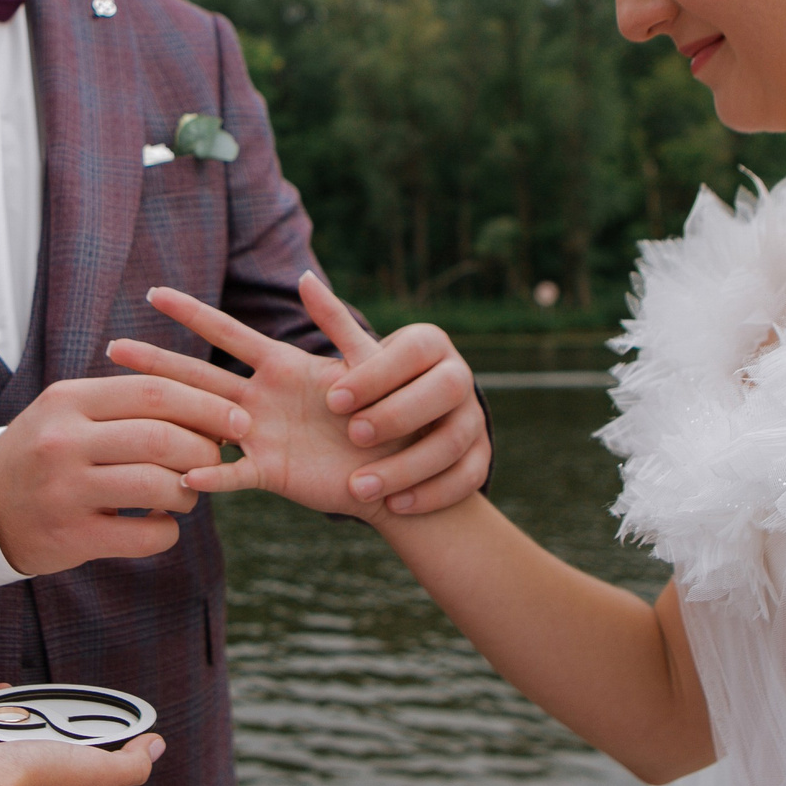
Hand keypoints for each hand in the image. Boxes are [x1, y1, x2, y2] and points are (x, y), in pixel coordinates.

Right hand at [0, 375, 251, 575]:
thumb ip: (126, 404)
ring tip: (188, 493)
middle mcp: (63, 442)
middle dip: (205, 450)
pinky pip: (144, 536)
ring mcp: (65, 491)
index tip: (236, 418)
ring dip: (189, 492)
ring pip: (156, 486)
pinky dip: (167, 531)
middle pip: (160, 438)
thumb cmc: (44, 451)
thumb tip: (208, 408)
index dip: (205, 405)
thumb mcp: (70, 412)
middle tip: (220, 459)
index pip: (152, 392)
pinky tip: (160, 525)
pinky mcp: (71, 537)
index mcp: (68, 401)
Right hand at [0, 685, 165, 785]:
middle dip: (43, 720)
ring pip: (1, 742)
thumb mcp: (95, 769)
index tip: (84, 709)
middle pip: (41, 748)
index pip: (86, 763)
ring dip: (4, 713)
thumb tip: (157, 745)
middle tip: (40, 694)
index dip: (90, 738)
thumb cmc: (32, 782)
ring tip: (3, 688)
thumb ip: (130, 763)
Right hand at [109, 273, 488, 517]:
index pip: (228, 332)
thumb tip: (306, 277)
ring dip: (166, 415)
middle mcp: (262, 398)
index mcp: (283, 365)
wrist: (405, 468)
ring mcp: (261, 436)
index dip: (192, 312)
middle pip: (198, 374)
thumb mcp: (369, 361)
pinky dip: (206, 473)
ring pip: (202, 421)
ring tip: (124, 411)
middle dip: (157, 361)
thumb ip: (338, 322)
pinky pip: (232, 473)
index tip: (155, 293)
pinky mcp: (271, 473)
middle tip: (113, 348)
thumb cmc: (394, 410)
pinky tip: (178, 473)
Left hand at [313, 282, 489, 515]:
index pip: (412, 352)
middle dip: (397, 415)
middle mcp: (459, 377)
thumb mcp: (358, 356)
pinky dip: (433, 493)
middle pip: (445, 390)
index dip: (375, 377)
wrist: (411, 429)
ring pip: (455, 440)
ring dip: (408, 466)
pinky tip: (396, 505)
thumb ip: (334, 322)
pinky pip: (469, 477)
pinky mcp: (481, 458)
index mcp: (430, 345)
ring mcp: (475, 418)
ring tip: (361, 486)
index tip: (333, 401)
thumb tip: (304, 280)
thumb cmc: (376, 386)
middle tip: (352, 436)